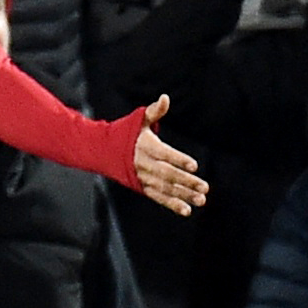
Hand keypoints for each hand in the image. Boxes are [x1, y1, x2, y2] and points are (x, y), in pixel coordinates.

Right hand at [132, 97, 208, 213]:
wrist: (102, 151)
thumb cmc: (125, 132)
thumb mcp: (138, 120)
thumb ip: (155, 111)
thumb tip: (165, 97)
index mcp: (145, 146)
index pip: (164, 154)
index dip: (179, 160)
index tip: (195, 165)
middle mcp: (144, 164)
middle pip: (167, 175)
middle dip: (186, 181)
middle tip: (205, 187)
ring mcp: (143, 178)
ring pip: (165, 188)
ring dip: (184, 195)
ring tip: (201, 200)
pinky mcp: (142, 188)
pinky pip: (158, 198)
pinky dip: (172, 204)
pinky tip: (187, 210)